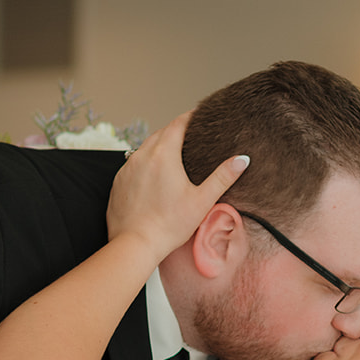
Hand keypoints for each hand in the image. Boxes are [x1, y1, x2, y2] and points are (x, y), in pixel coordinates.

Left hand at [106, 111, 248, 255]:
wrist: (135, 244)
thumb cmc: (170, 225)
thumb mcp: (202, 200)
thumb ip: (222, 177)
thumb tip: (242, 160)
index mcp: (164, 155)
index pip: (178, 124)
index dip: (190, 117)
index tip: (199, 115)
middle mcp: (142, 155)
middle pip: (161, 133)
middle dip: (175, 130)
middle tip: (190, 133)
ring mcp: (127, 168)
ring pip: (145, 147)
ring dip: (159, 145)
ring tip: (173, 152)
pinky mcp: (118, 182)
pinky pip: (133, 163)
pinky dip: (145, 162)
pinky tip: (154, 175)